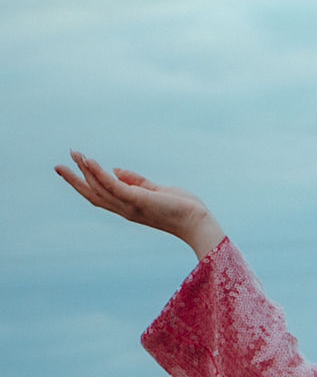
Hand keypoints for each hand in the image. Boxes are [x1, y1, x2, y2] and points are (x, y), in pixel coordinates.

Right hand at [56, 152, 223, 257]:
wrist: (198, 221)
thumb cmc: (181, 207)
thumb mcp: (155, 190)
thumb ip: (136, 181)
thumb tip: (116, 170)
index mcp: (128, 207)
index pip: (101, 195)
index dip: (85, 183)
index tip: (73, 168)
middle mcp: (125, 209)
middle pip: (93, 194)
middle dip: (75, 181)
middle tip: (57, 166)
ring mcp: (130, 206)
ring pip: (100, 189)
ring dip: (85, 171)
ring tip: (74, 155)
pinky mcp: (138, 200)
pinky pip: (114, 186)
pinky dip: (100, 174)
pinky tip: (90, 161)